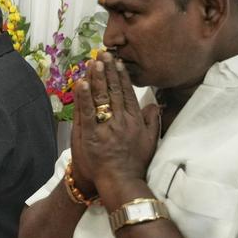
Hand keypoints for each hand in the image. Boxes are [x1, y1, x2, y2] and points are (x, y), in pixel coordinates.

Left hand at [73, 52, 159, 205]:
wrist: (121, 182)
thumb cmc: (135, 163)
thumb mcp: (151, 141)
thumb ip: (153, 121)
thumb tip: (155, 104)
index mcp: (135, 121)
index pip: (127, 93)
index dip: (121, 77)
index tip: (117, 63)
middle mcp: (122, 121)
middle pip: (113, 91)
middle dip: (108, 71)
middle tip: (102, 54)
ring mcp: (106, 127)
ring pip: (101, 98)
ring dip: (96, 78)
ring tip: (93, 62)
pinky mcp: (91, 135)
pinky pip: (87, 113)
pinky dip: (84, 98)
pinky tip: (81, 84)